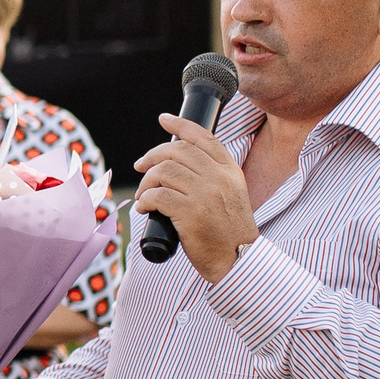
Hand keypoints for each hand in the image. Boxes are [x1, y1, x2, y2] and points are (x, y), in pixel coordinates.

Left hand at [132, 113, 256, 282]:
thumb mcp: (231, 194)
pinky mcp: (190, 213)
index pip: (203, 137)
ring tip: (144, 195)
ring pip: (163, 172)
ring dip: (147, 182)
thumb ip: (212, 176)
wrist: (239, 259)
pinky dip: (145, 200)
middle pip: (177, 151)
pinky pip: (157, 196)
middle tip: (141, 167)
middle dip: (152, 156)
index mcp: (229, 171)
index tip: (164, 119)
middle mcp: (218, 178)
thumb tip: (176, 163)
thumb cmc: (228, 230)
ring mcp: (205, 194)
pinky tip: (145, 208)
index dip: (180, 125)